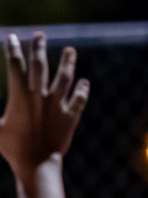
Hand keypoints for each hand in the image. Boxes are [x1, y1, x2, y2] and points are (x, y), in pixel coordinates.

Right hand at [0, 33, 88, 172]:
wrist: (37, 163)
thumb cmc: (11, 148)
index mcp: (20, 95)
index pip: (15, 65)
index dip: (13, 49)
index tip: (12, 36)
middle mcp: (41, 95)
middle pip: (39, 65)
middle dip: (38, 47)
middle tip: (39, 34)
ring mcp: (58, 104)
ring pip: (65, 78)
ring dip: (68, 63)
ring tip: (71, 51)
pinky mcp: (71, 116)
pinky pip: (80, 99)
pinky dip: (83, 90)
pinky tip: (85, 82)